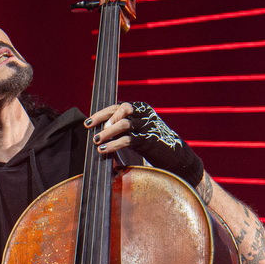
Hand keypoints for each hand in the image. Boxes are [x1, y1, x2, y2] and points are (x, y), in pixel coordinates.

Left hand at [86, 102, 204, 188]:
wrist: (175, 157)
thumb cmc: (152, 144)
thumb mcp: (138, 131)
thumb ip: (123, 127)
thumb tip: (100, 130)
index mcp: (142, 109)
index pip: (118, 106)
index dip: (101, 114)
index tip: (88, 123)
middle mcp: (145, 114)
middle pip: (120, 110)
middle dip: (103, 119)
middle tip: (92, 131)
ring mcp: (148, 126)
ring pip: (123, 124)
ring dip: (107, 132)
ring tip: (96, 141)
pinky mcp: (149, 140)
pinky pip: (128, 140)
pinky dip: (113, 145)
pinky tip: (103, 150)